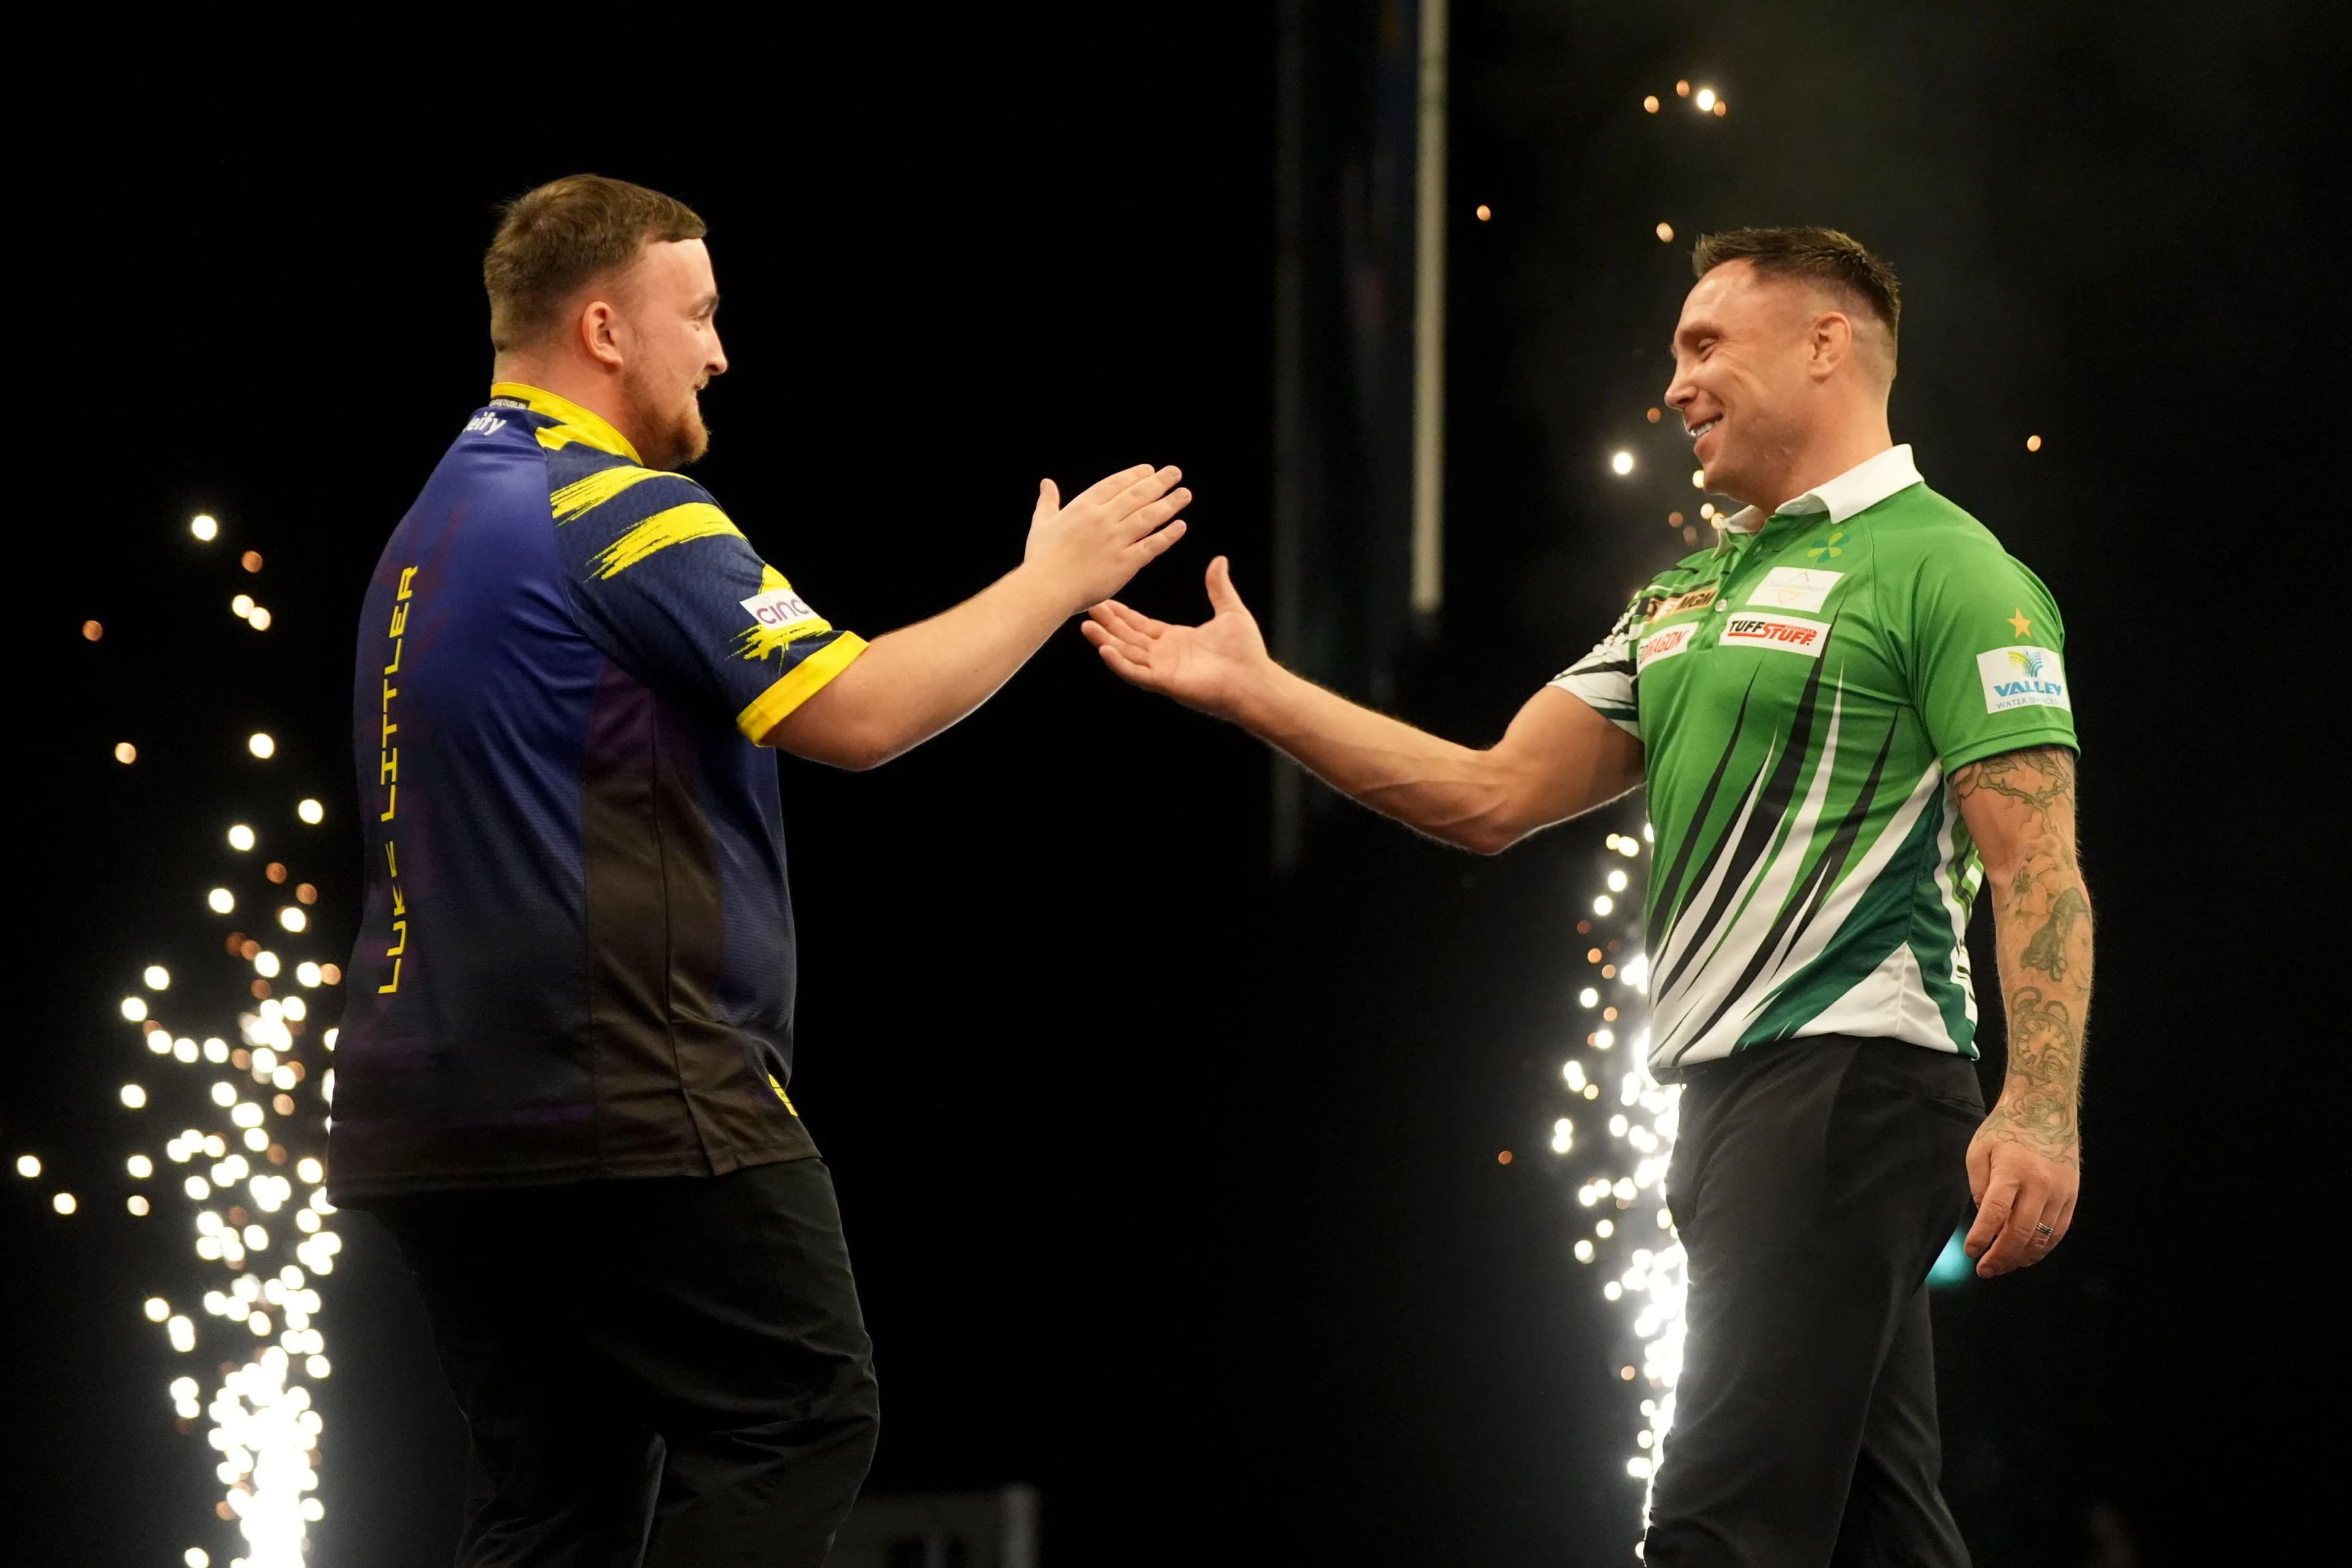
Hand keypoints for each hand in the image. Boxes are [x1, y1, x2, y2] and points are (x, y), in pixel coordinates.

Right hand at [1024, 464, 1190, 612]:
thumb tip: (1046, 483)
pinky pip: (1152, 546)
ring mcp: (1116, 540)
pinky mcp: (1125, 563)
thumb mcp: (1042, 524)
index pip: (1115, 484)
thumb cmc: (1041, 559)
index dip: (1135, 475)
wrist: (1046, 588)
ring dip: (1169, 504)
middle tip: (1175, 473)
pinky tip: (1180, 527)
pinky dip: (1167, 535)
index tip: (1150, 470)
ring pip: (1149, 517)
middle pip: (1137, 495)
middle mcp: (1103, 519)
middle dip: (1159, 482)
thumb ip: (1048, 502)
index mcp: (1084, 507)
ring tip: (1185, 494)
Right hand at [1080, 555, 1273, 719]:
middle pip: (1127, 638)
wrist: (1255, 679)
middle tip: (1086, 606)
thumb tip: (1219, 561)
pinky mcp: (1165, 683)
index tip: (1104, 599)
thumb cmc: (1246, 651)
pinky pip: (1136, 673)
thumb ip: (1219, 587)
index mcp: (1176, 640)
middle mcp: (1165, 656)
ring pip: (1126, 654)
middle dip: (1107, 623)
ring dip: (1105, 640)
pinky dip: (1119, 663)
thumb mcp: (1230, 610)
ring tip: (1085, 625)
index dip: (1122, 613)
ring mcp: (1163, 671)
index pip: (1141, 625)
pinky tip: (1105, 649)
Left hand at [1962, 1100, 2080, 1276]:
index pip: (1996, 1213)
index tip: (1970, 1252)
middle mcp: (2040, 1184)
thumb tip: (1986, 1220)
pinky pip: (2059, 1231)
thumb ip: (1980, 1187)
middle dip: (2000, 1256)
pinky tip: (2027, 1256)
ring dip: (2021, 1257)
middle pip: (2021, 1232)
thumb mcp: (1980, 1150)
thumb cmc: (2005, 1128)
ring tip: (2002, 1266)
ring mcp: (2061, 1191)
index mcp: (2012, 1170)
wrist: (2046, 1108)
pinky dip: (2043, 1248)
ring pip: (2043, 1237)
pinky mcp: (2072, 1195)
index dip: (1982, 1237)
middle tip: (1984, 1270)